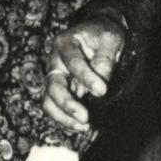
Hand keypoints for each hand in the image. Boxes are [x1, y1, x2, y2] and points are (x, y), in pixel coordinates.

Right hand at [43, 14, 126, 132]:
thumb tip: (100, 85)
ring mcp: (54, 76)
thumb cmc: (104, 35)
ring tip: (83, 126)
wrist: (96, 33)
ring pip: (49, 100)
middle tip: (86, 118)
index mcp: (66, 43)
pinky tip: (80, 127)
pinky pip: (54, 108)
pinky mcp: (58, 89)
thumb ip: (105, 59)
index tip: (102, 91)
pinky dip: (64, 120)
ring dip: (64, 117)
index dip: (86, 78)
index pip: (73, 62)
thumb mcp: (110, 39)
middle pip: (53, 85)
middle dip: (68, 104)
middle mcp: (54, 60)